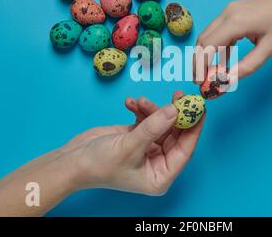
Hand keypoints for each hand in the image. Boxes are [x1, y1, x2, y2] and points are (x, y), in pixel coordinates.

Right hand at [63, 91, 204, 195]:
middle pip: (175, 134)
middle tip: (178, 94)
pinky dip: (140, 110)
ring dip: (152, 109)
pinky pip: (146, 119)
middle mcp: (157, 163)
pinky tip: (130, 103)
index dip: (194, 128)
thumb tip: (175, 110)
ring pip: (161, 124)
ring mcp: (147, 148)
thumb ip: (153, 127)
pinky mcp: (137, 136)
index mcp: (161, 175)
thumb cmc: (99, 165)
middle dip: (174, 114)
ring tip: (141, 101)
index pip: (185, 150)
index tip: (199, 108)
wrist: (72, 161)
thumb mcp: (129, 146)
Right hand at [194, 0, 271, 81]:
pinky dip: (216, 46)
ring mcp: (228, 11)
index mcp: (236, 22)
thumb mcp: (271, 46)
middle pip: (202, 40)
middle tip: (200, 81)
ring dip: (205, 54)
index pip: (208, 46)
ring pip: (208, 35)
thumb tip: (229, 80)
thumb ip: (249, 65)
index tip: (200, 82)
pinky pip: (218, 31)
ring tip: (209, 74)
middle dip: (198, 62)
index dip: (201, 66)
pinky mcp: (233, 12)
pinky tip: (222, 60)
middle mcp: (227, 14)